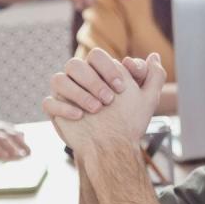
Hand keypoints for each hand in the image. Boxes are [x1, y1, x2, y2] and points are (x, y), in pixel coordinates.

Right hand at [0, 118, 28, 158]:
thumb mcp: (2, 128)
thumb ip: (13, 133)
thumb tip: (24, 136)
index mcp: (2, 130)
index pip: (14, 136)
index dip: (22, 144)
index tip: (29, 153)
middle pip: (4, 139)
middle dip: (12, 147)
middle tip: (20, 155)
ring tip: (5, 156)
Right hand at [41, 48, 156, 119]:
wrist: (113, 148)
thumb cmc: (128, 122)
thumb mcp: (148, 99)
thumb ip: (155, 76)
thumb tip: (154, 56)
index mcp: (98, 71)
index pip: (96, 55)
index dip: (108, 68)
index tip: (121, 88)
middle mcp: (79, 79)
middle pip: (74, 64)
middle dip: (93, 81)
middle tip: (108, 100)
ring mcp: (65, 94)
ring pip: (58, 79)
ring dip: (77, 93)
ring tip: (96, 109)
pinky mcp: (56, 110)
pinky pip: (49, 102)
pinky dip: (62, 107)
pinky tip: (79, 117)